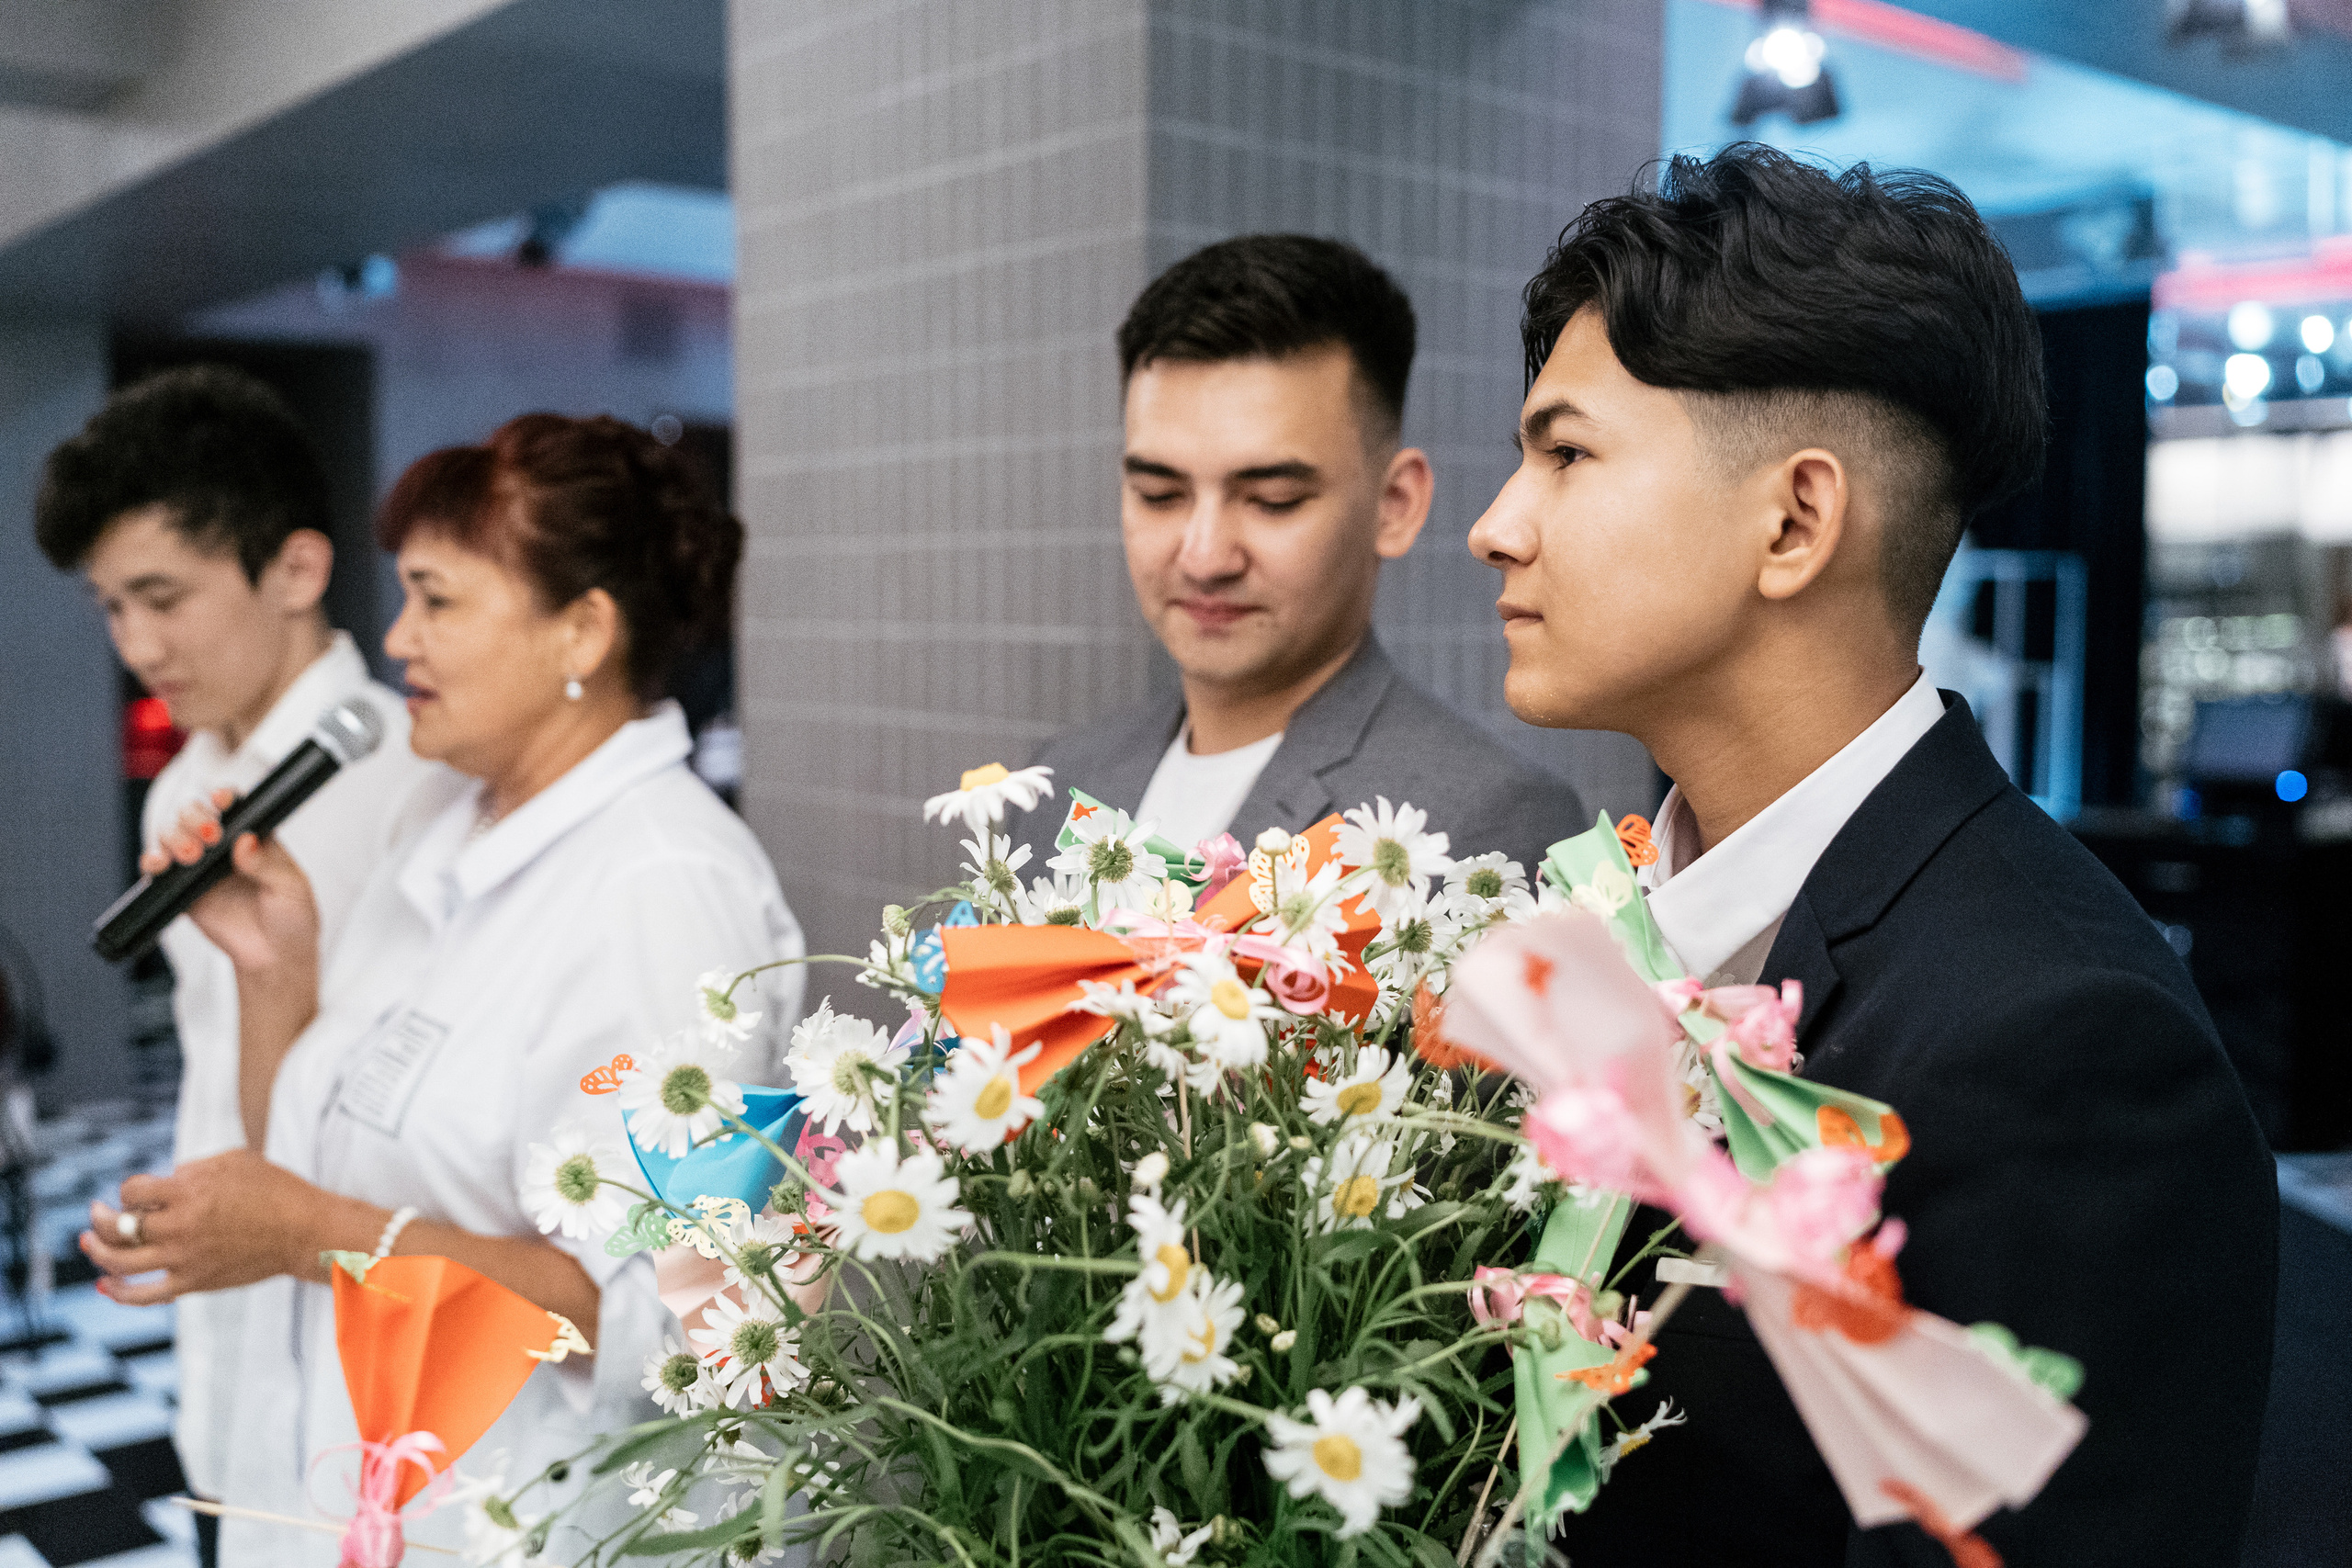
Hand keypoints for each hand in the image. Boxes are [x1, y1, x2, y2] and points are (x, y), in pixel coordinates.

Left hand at [80, 1150, 358, 1303]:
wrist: (306, 1231)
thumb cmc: (276, 1189)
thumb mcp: (234, 1160)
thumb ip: (193, 1169)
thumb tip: (166, 1182)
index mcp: (189, 1191)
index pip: (131, 1190)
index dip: (130, 1189)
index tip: (142, 1191)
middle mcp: (180, 1225)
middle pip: (116, 1226)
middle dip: (100, 1216)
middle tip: (96, 1212)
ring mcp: (184, 1257)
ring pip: (119, 1262)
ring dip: (97, 1251)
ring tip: (90, 1242)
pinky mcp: (193, 1282)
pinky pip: (143, 1295)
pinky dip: (118, 1292)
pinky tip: (105, 1284)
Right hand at [144, 788, 318, 976]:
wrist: (275, 958)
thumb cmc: (292, 918)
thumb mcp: (292, 888)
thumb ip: (268, 864)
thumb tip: (246, 842)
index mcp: (254, 838)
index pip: (233, 807)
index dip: (223, 798)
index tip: (221, 800)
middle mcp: (223, 847)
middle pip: (195, 814)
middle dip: (194, 817)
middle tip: (208, 835)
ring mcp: (199, 867)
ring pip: (172, 836)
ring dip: (174, 837)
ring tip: (190, 855)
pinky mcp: (181, 890)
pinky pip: (157, 870)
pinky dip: (151, 861)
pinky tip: (159, 864)